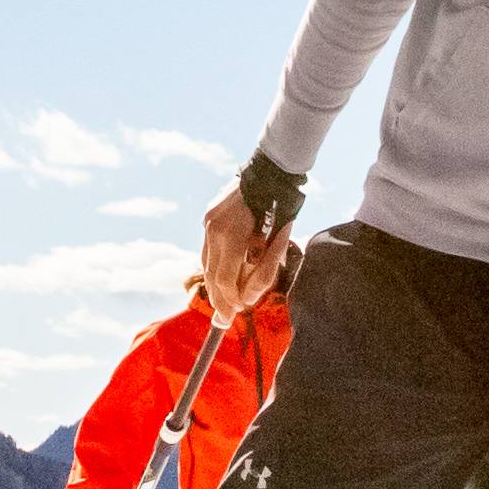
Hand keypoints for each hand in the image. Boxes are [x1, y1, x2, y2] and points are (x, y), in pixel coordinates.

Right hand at [196, 178, 294, 316]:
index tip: (234, 312)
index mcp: (233, 234)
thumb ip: (262, 265)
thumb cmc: (283, 205)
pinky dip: (212, 265)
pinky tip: (216, 277)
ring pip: (205, 262)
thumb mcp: (278, 238)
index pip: (225, 278)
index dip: (229, 299)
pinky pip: (206, 248)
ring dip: (213, 284)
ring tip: (219, 302)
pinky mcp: (207, 216)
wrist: (272, 170)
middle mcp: (215, 228)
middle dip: (218, 298)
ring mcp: (208, 221)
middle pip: (211, 274)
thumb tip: (246, 295)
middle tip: (223, 318)